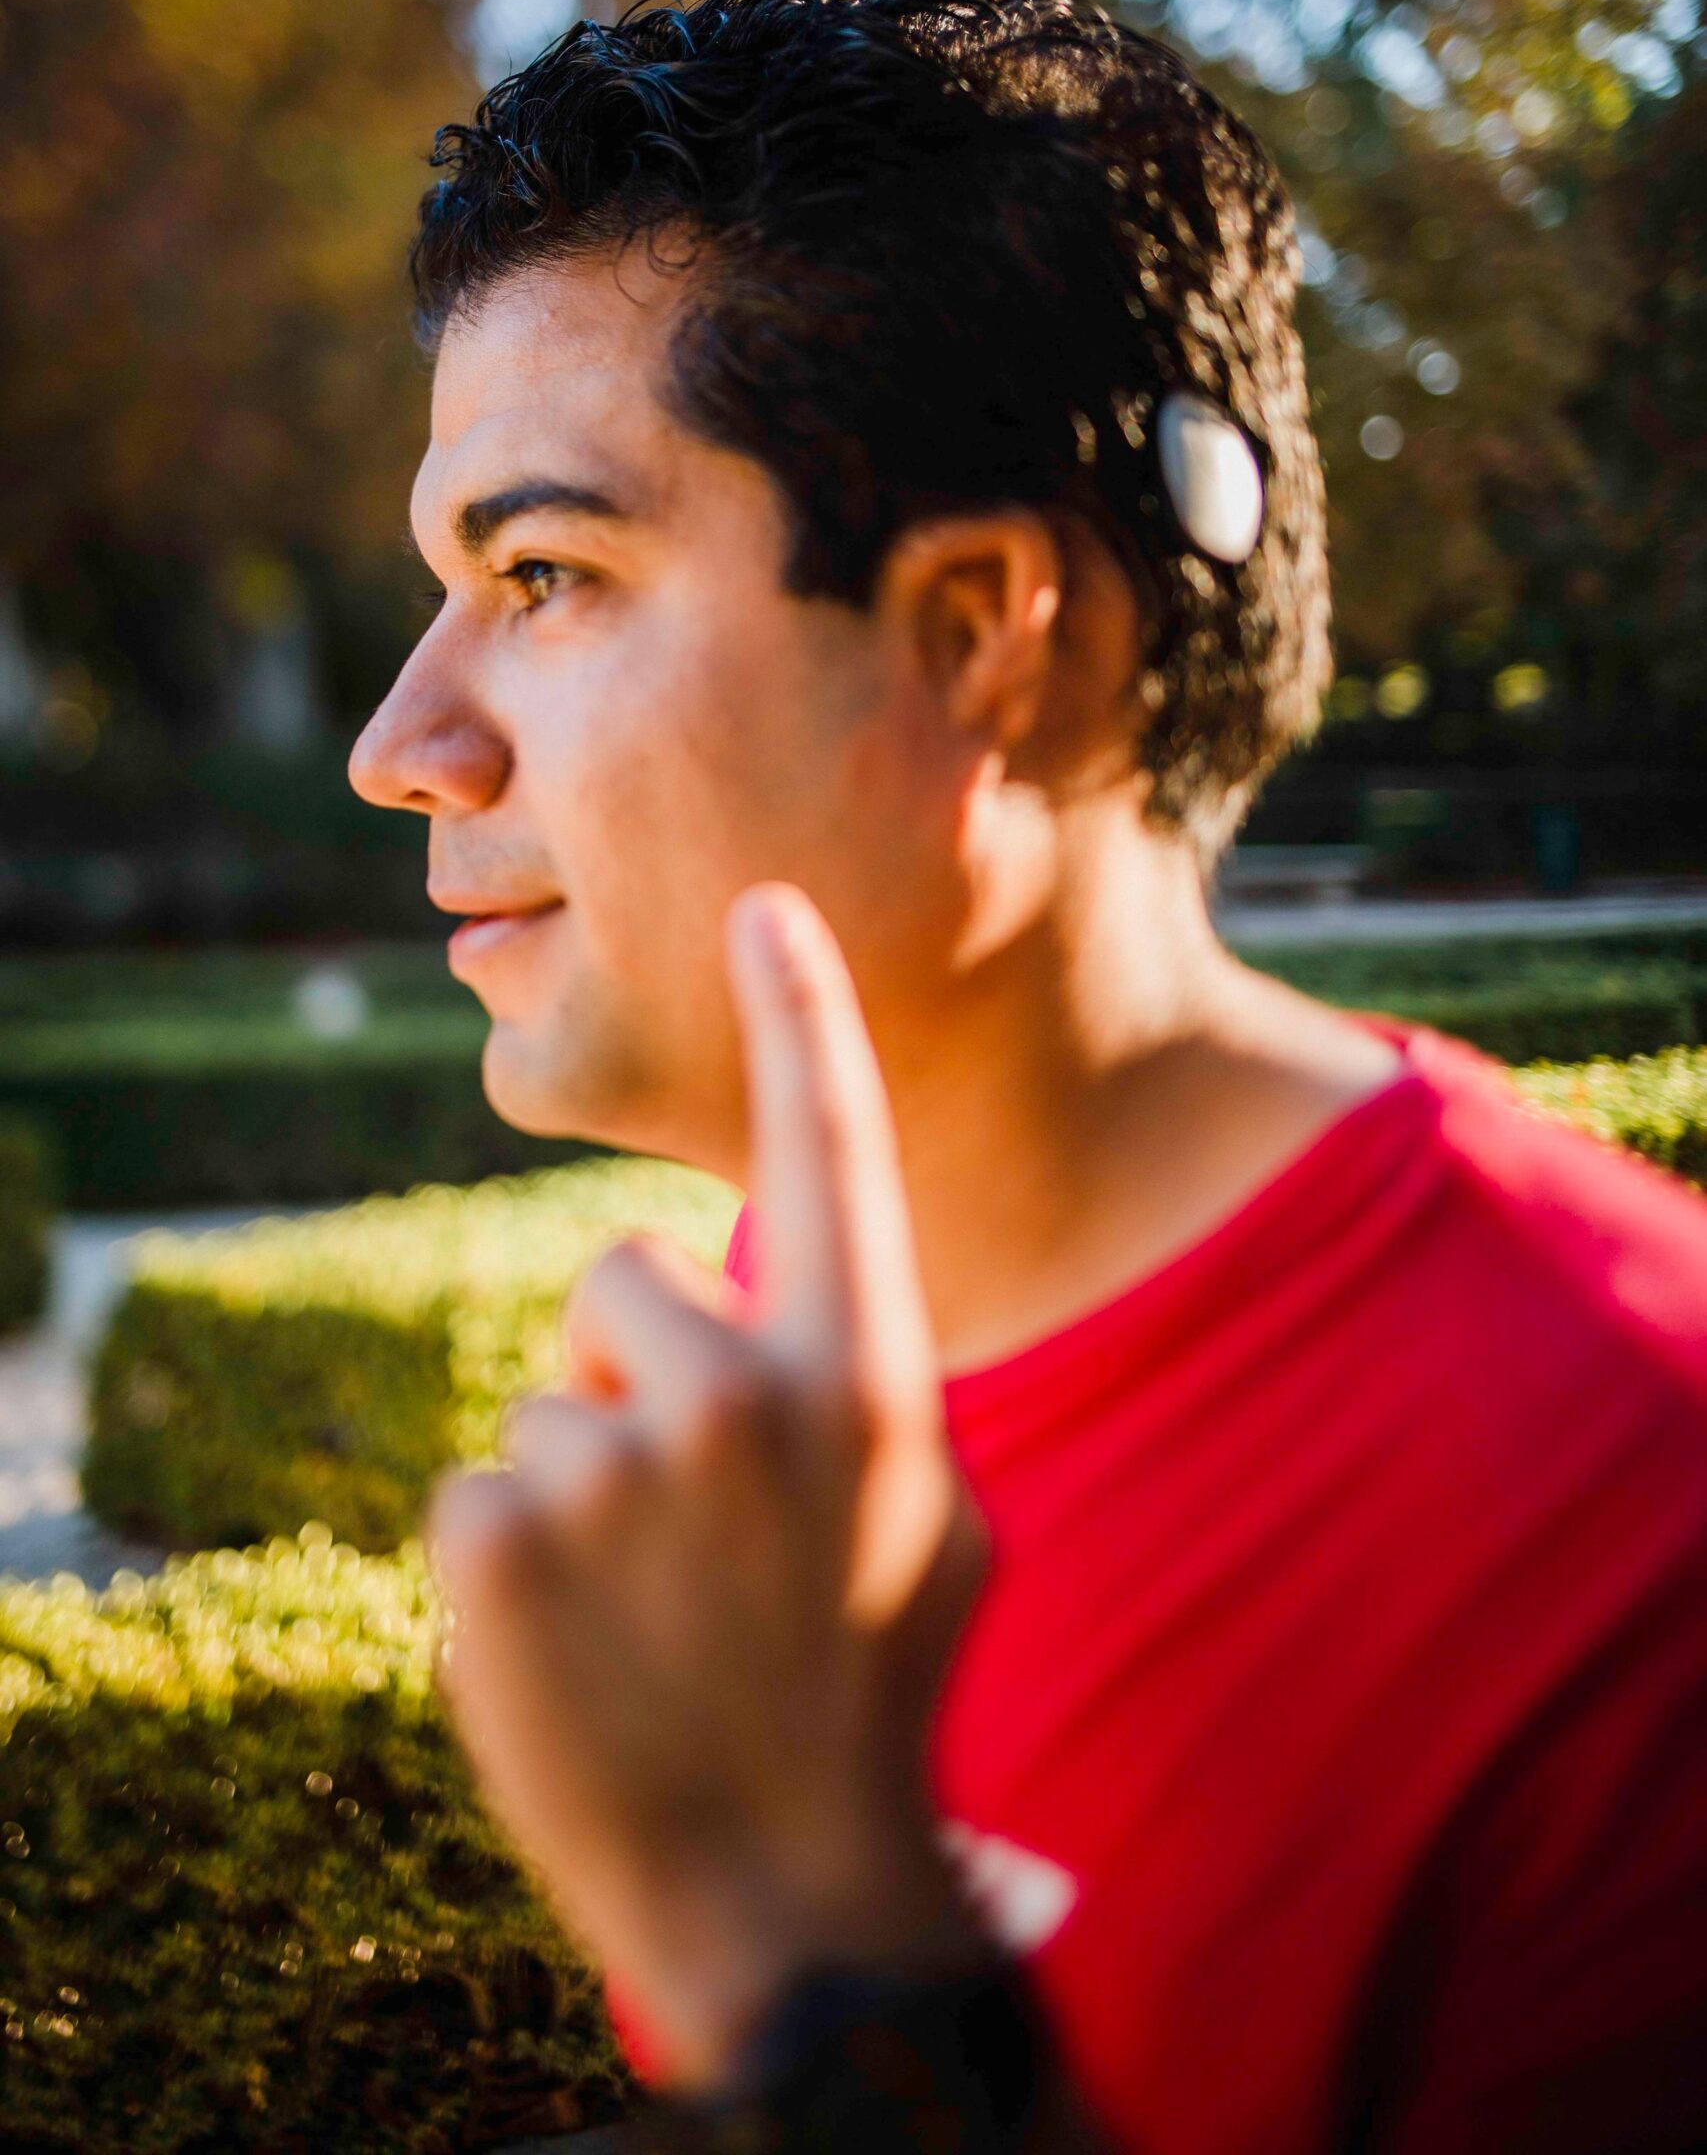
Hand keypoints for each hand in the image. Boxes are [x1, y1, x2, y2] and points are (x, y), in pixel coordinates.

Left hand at [426, 883, 987, 2084]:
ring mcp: (618, 1467)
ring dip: (583, 1486)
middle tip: (693, 1531)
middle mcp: (749, 1395)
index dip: (803, 1016)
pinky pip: (487, 1489)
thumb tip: (802, 1309)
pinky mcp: (498, 1540)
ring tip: (648, 1616)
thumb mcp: (941, 1529)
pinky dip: (513, 1568)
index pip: (832, 1154)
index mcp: (868, 1380)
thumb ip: (880, 1395)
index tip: (763, 902)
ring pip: (554, 1397)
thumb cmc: (869, 1700)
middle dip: (641, 1376)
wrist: (783, 1896)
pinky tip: (581, 1656)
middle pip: (630, 1281)